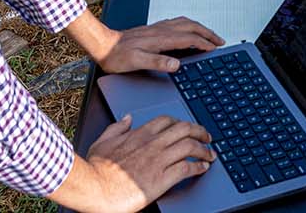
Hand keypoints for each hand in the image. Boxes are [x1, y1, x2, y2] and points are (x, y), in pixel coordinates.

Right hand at [67, 114, 214, 212]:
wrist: (95, 188)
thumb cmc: (96, 169)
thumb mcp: (103, 141)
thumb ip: (117, 128)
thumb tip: (127, 118)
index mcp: (139, 134)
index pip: (167, 121)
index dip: (182, 123)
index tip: (187, 128)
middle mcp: (152, 143)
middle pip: (184, 129)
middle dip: (200, 131)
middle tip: (206, 137)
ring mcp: (158, 160)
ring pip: (190, 146)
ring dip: (204, 149)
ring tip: (210, 154)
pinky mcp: (162, 178)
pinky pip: (187, 168)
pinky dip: (199, 167)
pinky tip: (203, 168)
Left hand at [94, 17, 224, 74]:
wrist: (103, 45)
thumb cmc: (117, 56)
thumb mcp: (137, 62)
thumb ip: (157, 62)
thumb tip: (176, 64)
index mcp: (161, 38)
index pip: (189, 38)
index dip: (204, 43)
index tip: (215, 48)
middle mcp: (161, 30)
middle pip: (191, 27)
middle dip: (207, 33)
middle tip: (219, 41)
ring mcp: (158, 28)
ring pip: (185, 23)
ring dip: (199, 28)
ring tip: (208, 34)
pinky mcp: (153, 29)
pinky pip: (177, 23)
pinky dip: (188, 26)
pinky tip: (187, 30)